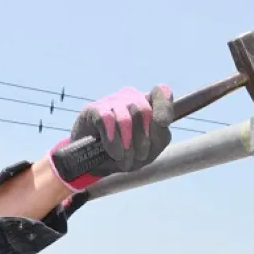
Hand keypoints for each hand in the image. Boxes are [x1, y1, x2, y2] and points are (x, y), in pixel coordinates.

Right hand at [48, 85, 173, 191]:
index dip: (163, 106)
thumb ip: (160, 137)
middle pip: (143, 111)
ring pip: (125, 118)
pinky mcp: (93, 109)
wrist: (90, 161)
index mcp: (148, 105)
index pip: (160, 92)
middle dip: (142, 140)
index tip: (162, 123)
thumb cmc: (124, 154)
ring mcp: (111, 101)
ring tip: (123, 159)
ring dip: (127, 145)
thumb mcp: (148, 152)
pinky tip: (113, 152)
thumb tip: (159, 124)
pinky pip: (107, 120)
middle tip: (137, 158)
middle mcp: (131, 98)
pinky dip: (112, 141)